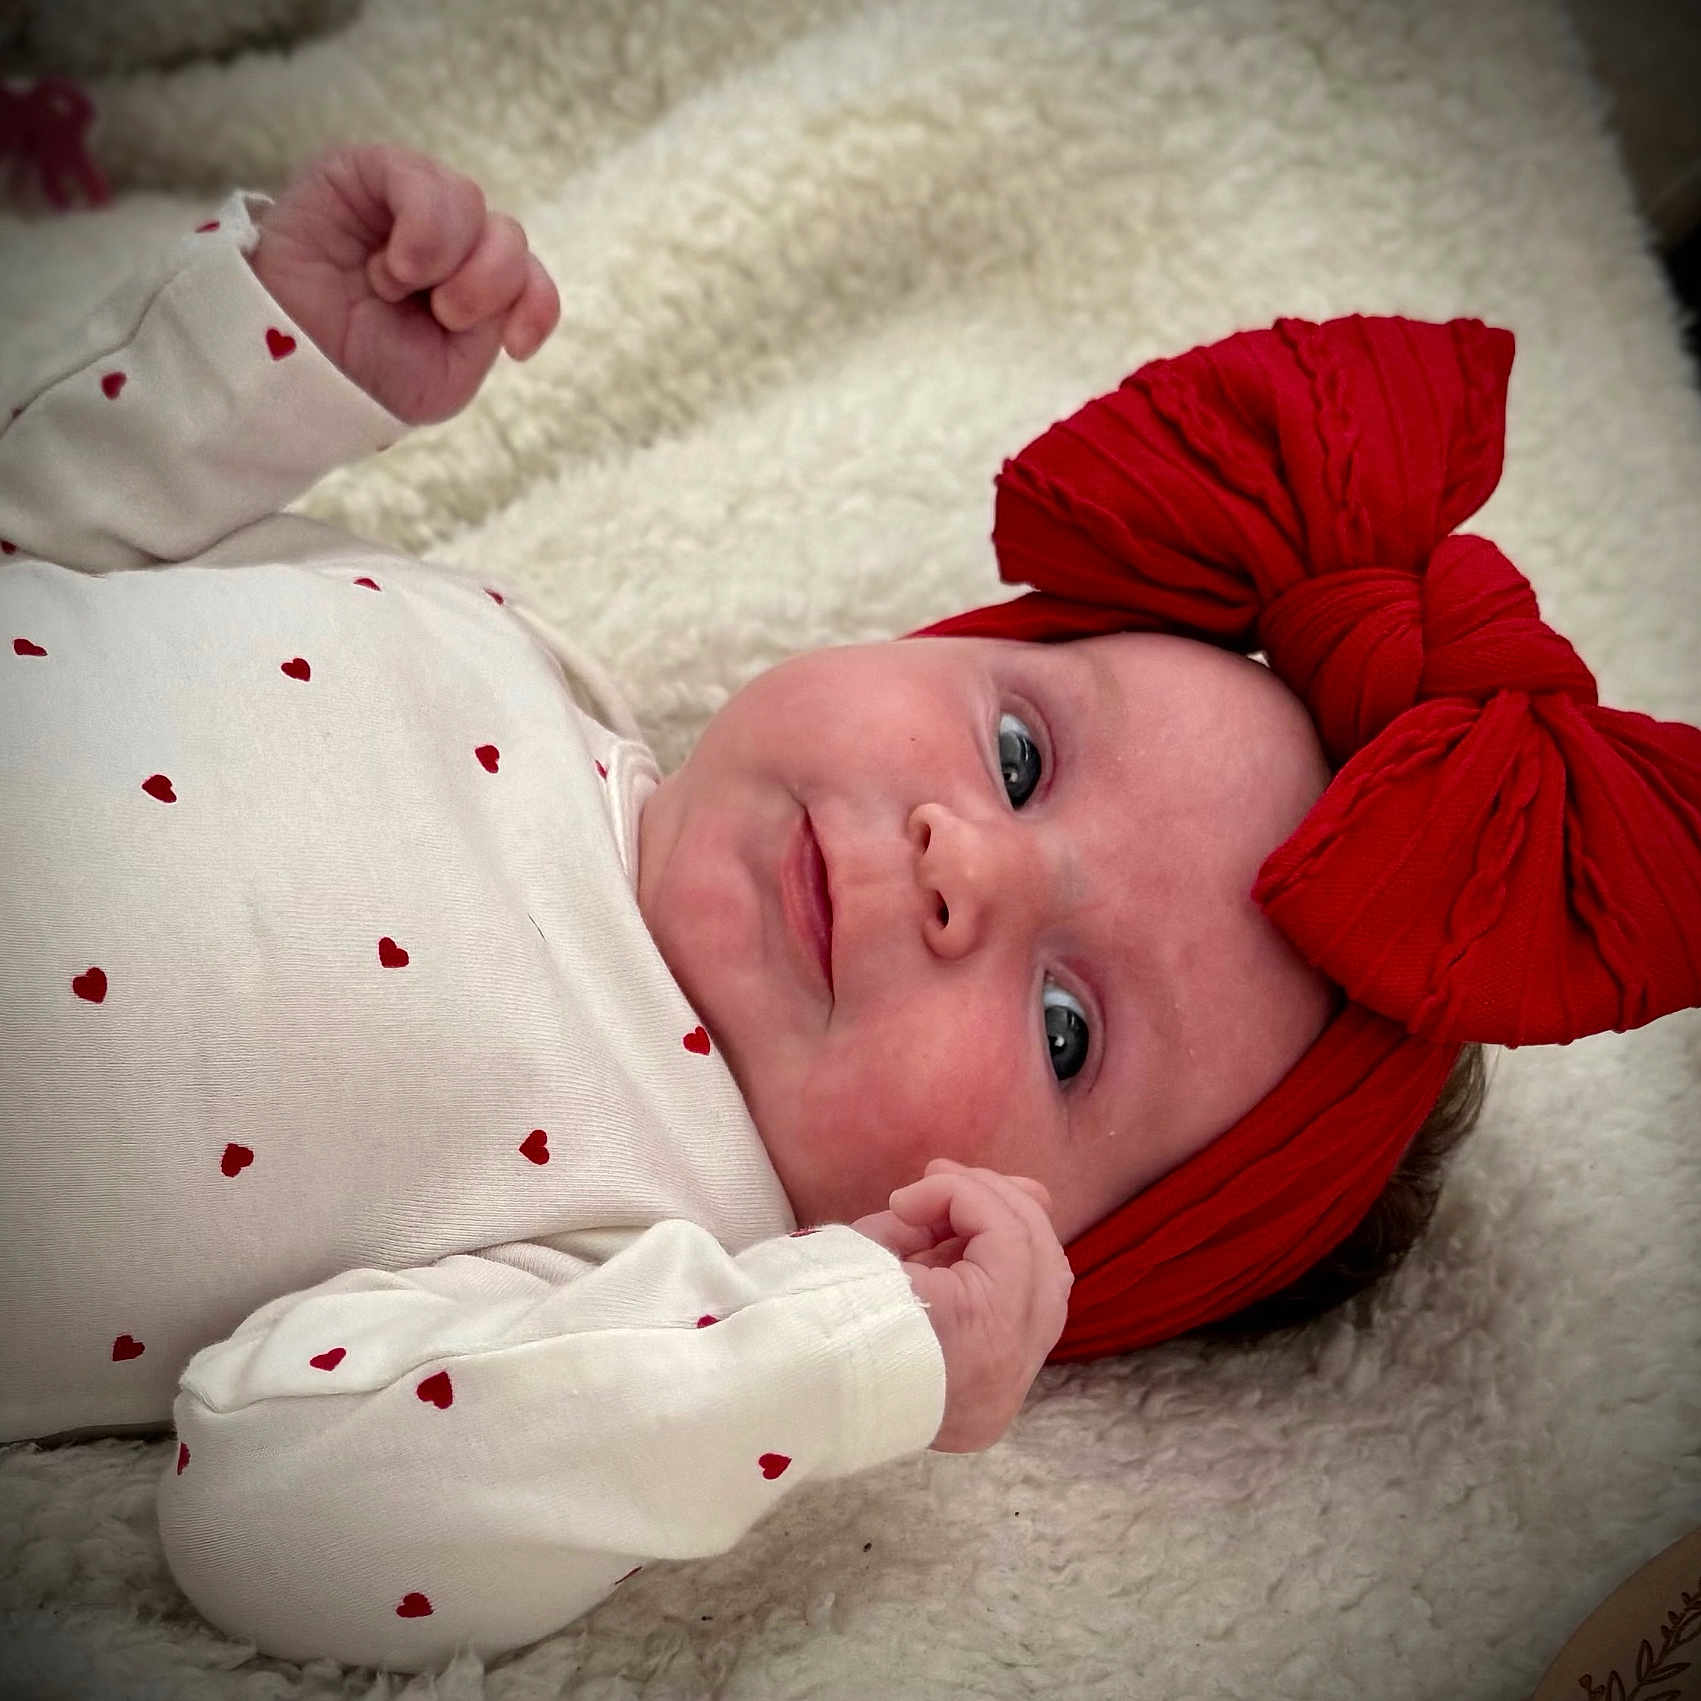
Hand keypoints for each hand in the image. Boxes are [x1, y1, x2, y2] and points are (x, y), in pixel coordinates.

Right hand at [246, 143, 559, 425]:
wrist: (292, 370)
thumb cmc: (368, 375)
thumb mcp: (449, 371)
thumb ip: (492, 319)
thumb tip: (510, 270)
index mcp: (470, 290)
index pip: (530, 276)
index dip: (538, 303)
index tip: (515, 345)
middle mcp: (446, 243)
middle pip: (508, 236)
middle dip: (489, 283)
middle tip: (446, 316)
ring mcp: (405, 205)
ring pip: (471, 202)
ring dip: (447, 256)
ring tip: (395, 287)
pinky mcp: (361, 175)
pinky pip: (417, 176)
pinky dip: (422, 225)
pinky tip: (395, 266)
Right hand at [851, 1158, 1072, 1452]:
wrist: (791, 1404)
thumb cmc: (822, 1320)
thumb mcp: (869, 1251)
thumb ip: (925, 1218)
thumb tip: (954, 1202)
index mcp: (982, 1329)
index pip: (1009, 1234)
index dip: (960, 1195)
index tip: (901, 1200)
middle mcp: (1011, 1366)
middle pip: (1044, 1257)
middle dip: (997, 1202)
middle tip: (942, 1177)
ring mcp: (1009, 1391)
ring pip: (1048, 1287)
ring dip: (1009, 1235)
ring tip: (957, 1209)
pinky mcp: (998, 1402)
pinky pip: (1027, 1322)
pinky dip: (1005, 1277)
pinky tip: (963, 1253)